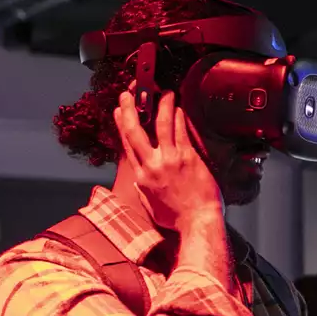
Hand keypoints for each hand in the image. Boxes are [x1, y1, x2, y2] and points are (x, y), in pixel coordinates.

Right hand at [114, 90, 223, 232]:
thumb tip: (140, 181)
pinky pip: (181, 133)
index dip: (121, 125)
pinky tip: (179, 108)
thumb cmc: (178, 220)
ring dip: (161, 106)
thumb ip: (144, 190)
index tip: (119, 112)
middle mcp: (152, 166)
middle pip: (135, 131)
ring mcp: (170, 160)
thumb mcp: (151, 207)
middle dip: (129, 110)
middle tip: (128, 95)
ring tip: (163, 92)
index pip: (127, 145)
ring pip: (161, 125)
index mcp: (141, 178)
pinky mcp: (188, 159)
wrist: (198, 223)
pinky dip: (178, 118)